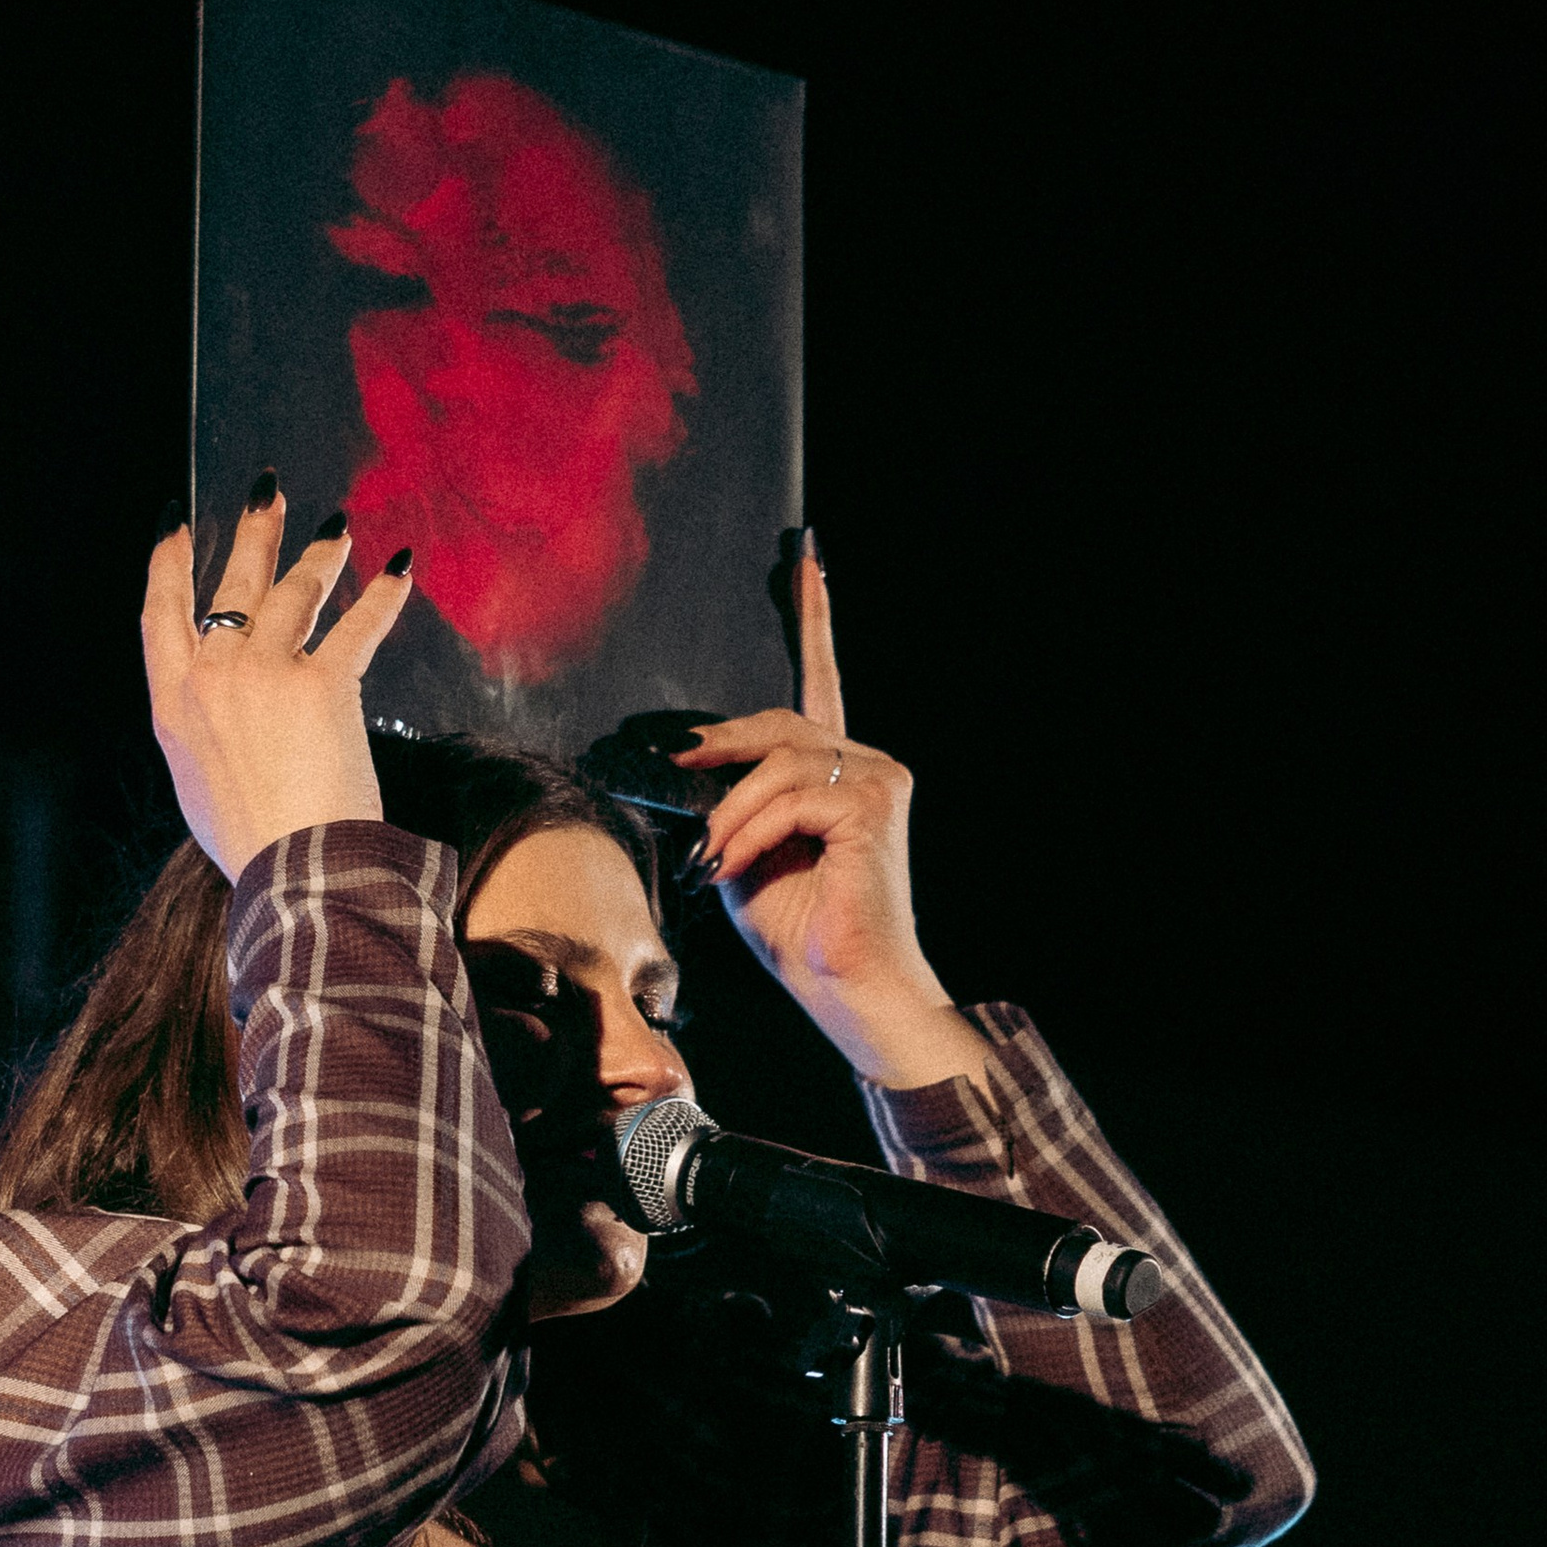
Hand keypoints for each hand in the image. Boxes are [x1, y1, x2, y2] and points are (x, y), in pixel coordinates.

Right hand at [142, 479, 414, 881]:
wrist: (294, 869)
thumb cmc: (252, 845)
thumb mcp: (200, 786)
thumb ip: (204, 735)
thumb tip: (219, 715)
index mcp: (173, 706)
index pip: (161, 612)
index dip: (168, 561)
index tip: (177, 521)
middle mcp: (213, 678)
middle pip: (233, 586)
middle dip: (253, 532)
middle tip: (267, 491)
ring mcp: (265, 675)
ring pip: (293, 594)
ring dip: (319, 556)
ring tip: (337, 530)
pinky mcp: (323, 684)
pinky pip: (356, 627)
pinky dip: (381, 597)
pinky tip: (400, 569)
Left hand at [673, 538, 991, 1093]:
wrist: (849, 990)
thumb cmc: (799, 933)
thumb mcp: (739, 854)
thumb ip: (722, 804)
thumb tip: (675, 771)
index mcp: (837, 771)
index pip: (820, 678)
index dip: (813, 616)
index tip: (805, 556)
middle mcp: (867, 763)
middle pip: (776, 723)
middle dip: (713, 745)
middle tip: (668, 770)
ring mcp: (878, 778)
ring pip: (777, 762)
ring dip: (727, 813)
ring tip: (708, 860)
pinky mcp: (875, 805)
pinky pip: (789, 797)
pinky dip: (749, 830)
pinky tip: (733, 865)